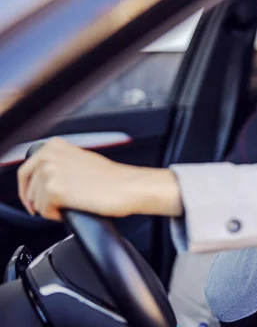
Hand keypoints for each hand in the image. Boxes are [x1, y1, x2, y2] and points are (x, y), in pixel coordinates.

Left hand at [17, 137, 182, 220]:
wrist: (127, 187)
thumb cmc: (112, 178)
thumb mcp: (81, 160)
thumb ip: (60, 163)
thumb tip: (44, 177)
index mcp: (55, 145)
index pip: (26, 170)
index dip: (29, 189)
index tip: (34, 199)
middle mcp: (49, 155)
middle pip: (27, 187)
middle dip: (38, 201)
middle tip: (53, 208)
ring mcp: (50, 171)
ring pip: (35, 201)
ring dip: (49, 208)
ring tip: (70, 206)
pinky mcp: (54, 189)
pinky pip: (43, 211)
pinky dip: (55, 215)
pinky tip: (71, 209)